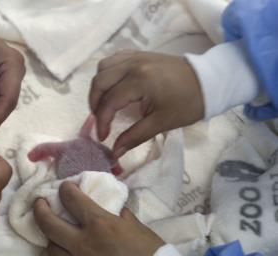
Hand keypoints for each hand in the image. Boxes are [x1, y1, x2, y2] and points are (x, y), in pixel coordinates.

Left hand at [34, 182, 163, 255]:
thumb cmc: (151, 255)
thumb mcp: (136, 226)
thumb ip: (118, 215)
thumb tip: (110, 209)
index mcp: (99, 224)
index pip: (71, 199)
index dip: (65, 189)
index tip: (65, 187)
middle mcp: (82, 244)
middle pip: (47, 223)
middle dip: (40, 209)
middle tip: (39, 203)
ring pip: (51, 249)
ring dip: (51, 238)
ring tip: (55, 234)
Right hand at [89, 50, 203, 157]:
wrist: (210, 81)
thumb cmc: (188, 103)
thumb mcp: (162, 122)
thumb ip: (134, 136)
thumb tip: (114, 153)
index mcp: (140, 81)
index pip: (109, 102)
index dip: (102, 122)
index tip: (103, 138)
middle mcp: (133, 64)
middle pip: (100, 82)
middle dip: (94, 104)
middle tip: (101, 121)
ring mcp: (136, 56)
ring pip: (103, 68)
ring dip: (99, 87)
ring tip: (105, 104)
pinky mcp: (140, 54)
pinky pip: (114, 60)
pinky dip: (108, 73)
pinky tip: (114, 87)